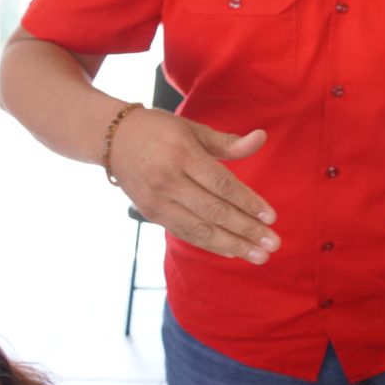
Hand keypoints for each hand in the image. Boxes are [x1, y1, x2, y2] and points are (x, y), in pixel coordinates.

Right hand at [109, 107, 279, 262]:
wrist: (112, 139)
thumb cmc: (160, 130)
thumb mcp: (192, 128)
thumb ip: (227, 142)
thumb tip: (261, 138)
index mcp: (182, 154)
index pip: (221, 184)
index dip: (247, 202)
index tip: (271, 217)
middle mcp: (168, 180)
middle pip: (213, 211)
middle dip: (245, 230)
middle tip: (273, 244)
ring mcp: (157, 201)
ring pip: (198, 229)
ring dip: (231, 245)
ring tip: (258, 256)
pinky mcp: (150, 213)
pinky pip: (184, 233)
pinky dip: (209, 243)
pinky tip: (232, 251)